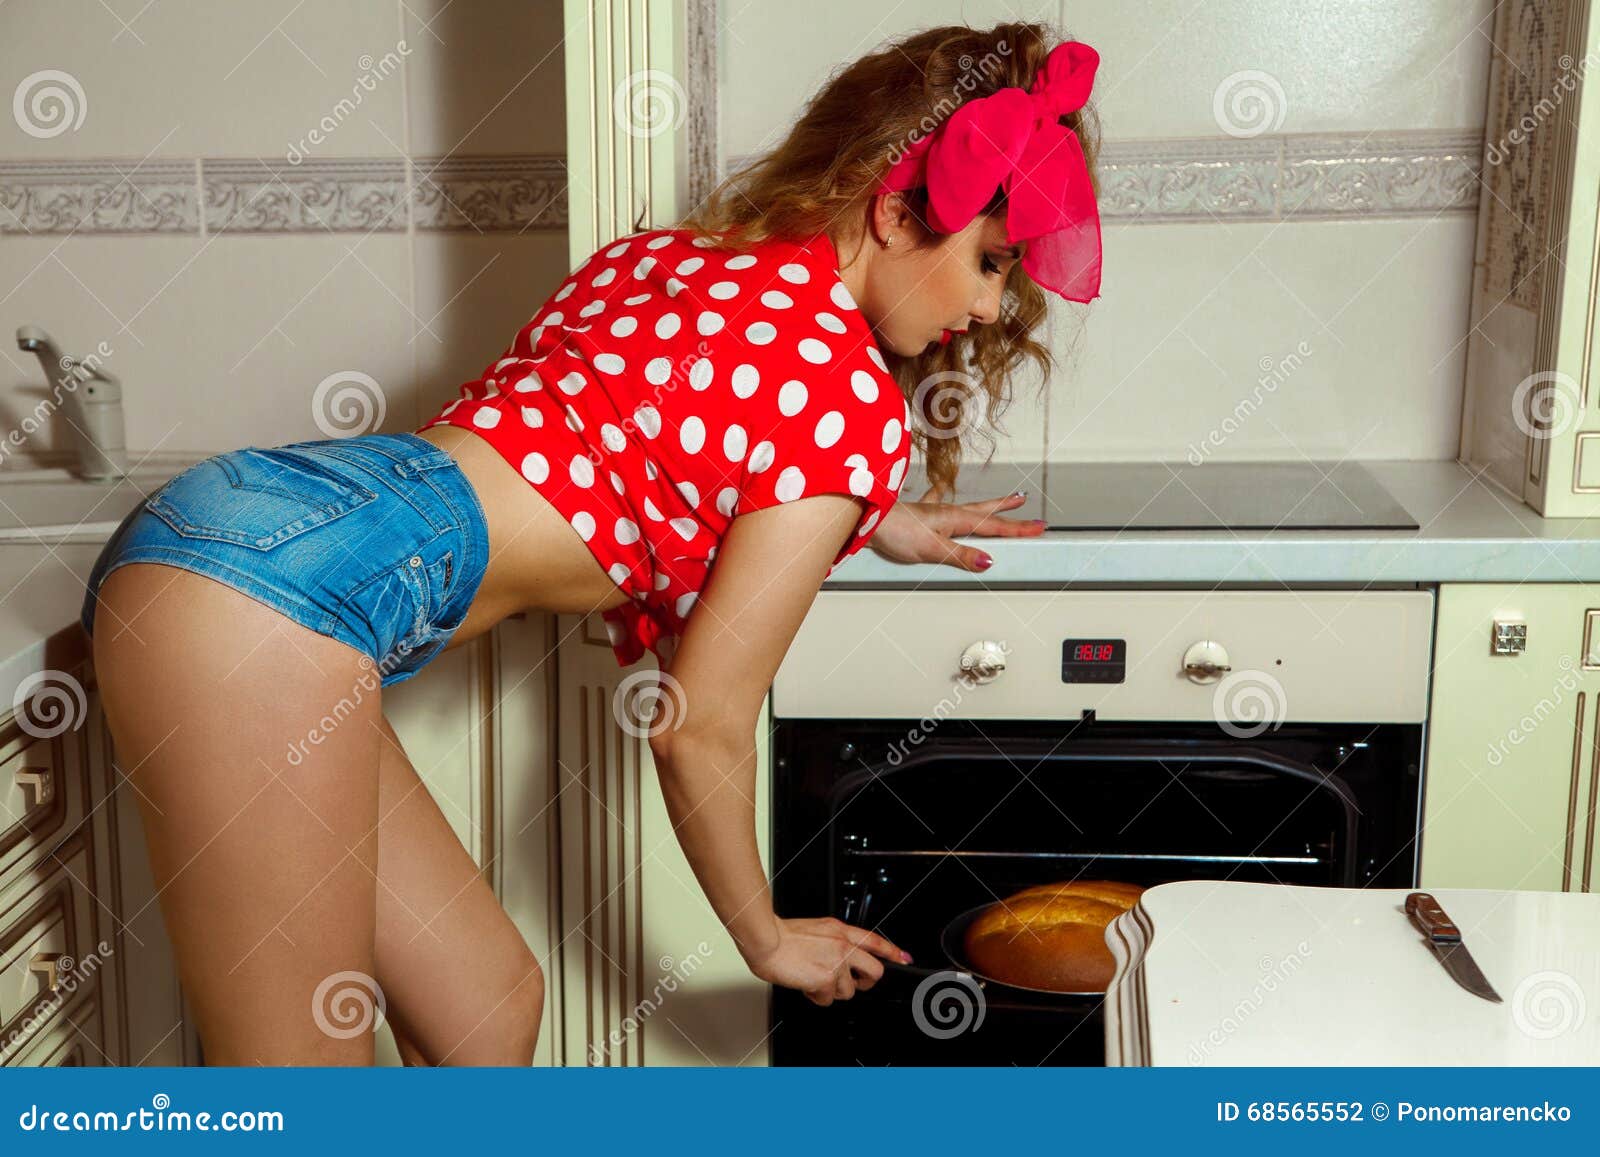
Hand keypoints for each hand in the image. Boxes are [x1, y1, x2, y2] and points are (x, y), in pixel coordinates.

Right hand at [744, 916, 910, 1005]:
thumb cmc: (784, 937)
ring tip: (814, 978)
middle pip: (875, 971)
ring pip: (849, 991)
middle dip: (865, 982)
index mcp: (841, 930)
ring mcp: (837, 963)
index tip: (904, 958)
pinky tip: (806, 984)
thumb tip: (841, 958)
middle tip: (852, 982)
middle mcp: (843, 946)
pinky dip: (817, 996)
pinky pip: (828, 999)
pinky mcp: (827, 980)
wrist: (767, 941)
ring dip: (832, 990)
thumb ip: (833, 941)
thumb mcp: (816, 930)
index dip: (892, 951)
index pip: (875, 940)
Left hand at [867, 486, 1045, 569]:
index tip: (1039, 528)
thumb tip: (988, 561)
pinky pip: (939, 503)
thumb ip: (961, 556)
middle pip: (986, 511)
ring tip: (1002, 500)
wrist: (868, 518)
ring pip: (968, 507)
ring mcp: (935, 511)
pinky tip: (941, 490)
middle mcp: (948, 512)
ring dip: (987, 505)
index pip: (994, 526)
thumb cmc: (895, 530)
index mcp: (956, 519)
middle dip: (1008, 511)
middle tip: (1027, 505)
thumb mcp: (933, 549)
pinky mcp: (921, 515)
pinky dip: (944, 496)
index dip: (1018, 528)